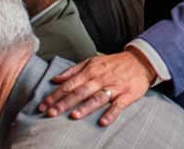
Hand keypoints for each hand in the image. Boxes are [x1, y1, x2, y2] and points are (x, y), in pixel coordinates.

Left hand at [39, 50, 156, 125]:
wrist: (140, 61)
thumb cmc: (114, 63)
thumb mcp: (92, 61)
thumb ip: (73, 70)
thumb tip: (55, 79)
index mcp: (91, 70)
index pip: (70, 84)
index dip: (56, 95)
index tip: (43, 105)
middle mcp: (101, 78)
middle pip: (81, 91)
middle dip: (65, 103)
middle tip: (51, 113)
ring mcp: (114, 87)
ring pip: (98, 97)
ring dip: (86, 107)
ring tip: (74, 116)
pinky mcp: (127, 94)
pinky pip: (118, 105)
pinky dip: (111, 113)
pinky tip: (103, 122)